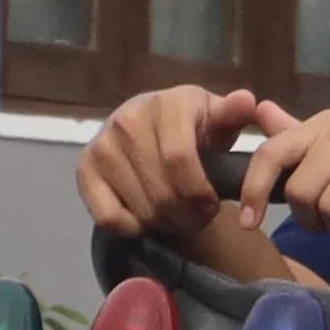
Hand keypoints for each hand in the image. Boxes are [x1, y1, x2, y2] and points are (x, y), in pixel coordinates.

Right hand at [74, 85, 275, 246]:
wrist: (148, 120)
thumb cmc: (193, 122)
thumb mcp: (218, 114)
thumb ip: (234, 114)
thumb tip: (246, 101)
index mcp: (166, 105)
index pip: (178, 159)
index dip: (199, 193)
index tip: (213, 207)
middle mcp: (127, 121)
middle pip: (161, 191)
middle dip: (187, 216)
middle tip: (200, 220)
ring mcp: (101, 145)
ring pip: (139, 207)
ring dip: (165, 224)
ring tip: (180, 219)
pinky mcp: (83, 168)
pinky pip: (107, 217)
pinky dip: (132, 227)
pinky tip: (148, 218)